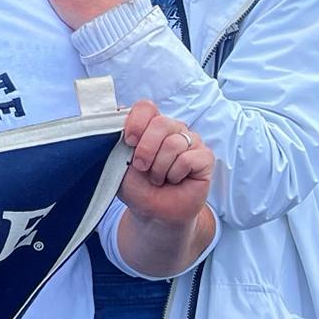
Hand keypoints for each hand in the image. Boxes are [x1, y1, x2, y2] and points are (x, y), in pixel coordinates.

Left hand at [117, 100, 213, 224]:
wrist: (153, 212)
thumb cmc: (136, 186)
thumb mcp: (117, 162)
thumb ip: (115, 140)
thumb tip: (114, 118)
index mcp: (149, 126)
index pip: (146, 107)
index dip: (136, 122)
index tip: (128, 141)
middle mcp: (171, 129)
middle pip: (161, 123)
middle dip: (146, 149)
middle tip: (141, 167)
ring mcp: (190, 141)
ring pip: (174, 143)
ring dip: (159, 168)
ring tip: (157, 178)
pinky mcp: (204, 157)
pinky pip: (188, 158)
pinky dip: (175, 174)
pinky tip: (174, 180)